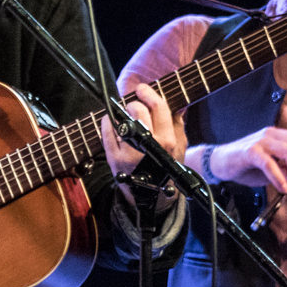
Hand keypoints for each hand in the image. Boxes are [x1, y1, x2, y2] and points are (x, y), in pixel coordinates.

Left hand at [103, 82, 186, 207]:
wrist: (151, 198)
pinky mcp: (113, 159)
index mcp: (168, 142)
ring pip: (122, 120)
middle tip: (134, 103)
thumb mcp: (179, 149)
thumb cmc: (166, 170)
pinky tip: (111, 120)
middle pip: (139, 111)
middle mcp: (149, 146)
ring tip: (125, 114)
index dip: (150, 93)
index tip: (142, 88)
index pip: (159, 108)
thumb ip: (178, 125)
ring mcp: (129, 153)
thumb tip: (179, 104)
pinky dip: (107, 121)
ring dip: (122, 111)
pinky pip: (106, 132)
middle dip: (135, 102)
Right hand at [204, 127, 286, 192]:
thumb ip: (286, 167)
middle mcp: (271, 134)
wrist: (219, 163)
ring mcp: (260, 141)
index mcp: (278, 135)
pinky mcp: (250, 151)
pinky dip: (280, 178)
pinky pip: (270, 163)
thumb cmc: (245, 166)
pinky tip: (282, 187)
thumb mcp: (272, 166)